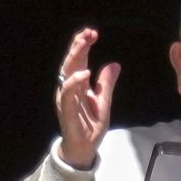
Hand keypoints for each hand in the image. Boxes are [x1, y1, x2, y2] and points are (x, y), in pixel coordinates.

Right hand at [55, 28, 119, 169]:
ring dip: (75, 56)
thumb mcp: (104, 101)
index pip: (79, 60)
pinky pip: (68, 93)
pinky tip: (84, 73)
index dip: (83, 46)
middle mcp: (69, 89)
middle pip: (71, 62)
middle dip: (78, 45)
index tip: (92, 33)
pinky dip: (74, 82)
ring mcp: (66, 98)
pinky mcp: (67, 110)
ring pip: (67, 73)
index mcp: (78, 85)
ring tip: (85, 43)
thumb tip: (114, 64)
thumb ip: (106, 83)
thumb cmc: (90, 125)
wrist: (84, 148)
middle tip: (89, 32)